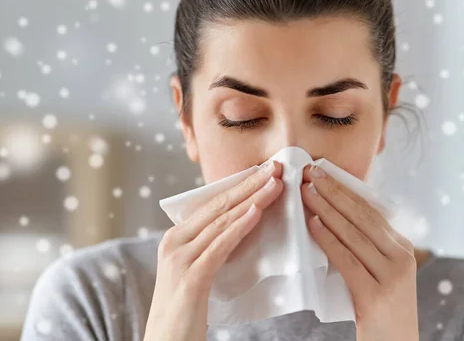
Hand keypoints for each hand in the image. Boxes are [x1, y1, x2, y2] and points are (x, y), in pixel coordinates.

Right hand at [144, 161, 283, 340]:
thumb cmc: (184, 309)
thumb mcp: (196, 270)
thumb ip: (211, 247)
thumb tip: (240, 224)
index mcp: (176, 238)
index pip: (213, 204)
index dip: (240, 185)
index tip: (264, 172)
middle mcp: (174, 242)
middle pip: (218, 206)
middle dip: (249, 185)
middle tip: (274, 168)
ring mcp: (180, 258)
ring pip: (222, 221)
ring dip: (251, 200)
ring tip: (274, 185)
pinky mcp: (191, 277)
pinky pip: (220, 246)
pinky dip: (239, 227)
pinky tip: (256, 213)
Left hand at [301, 165, 418, 340]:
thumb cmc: (380, 310)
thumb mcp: (380, 272)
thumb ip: (366, 248)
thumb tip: (331, 218)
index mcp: (403, 248)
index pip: (370, 212)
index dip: (345, 190)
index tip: (323, 174)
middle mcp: (402, 257)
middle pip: (362, 218)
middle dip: (334, 192)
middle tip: (310, 173)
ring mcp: (391, 277)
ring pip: (354, 235)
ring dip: (327, 211)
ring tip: (306, 192)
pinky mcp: (375, 296)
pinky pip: (347, 261)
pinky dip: (328, 240)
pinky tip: (312, 225)